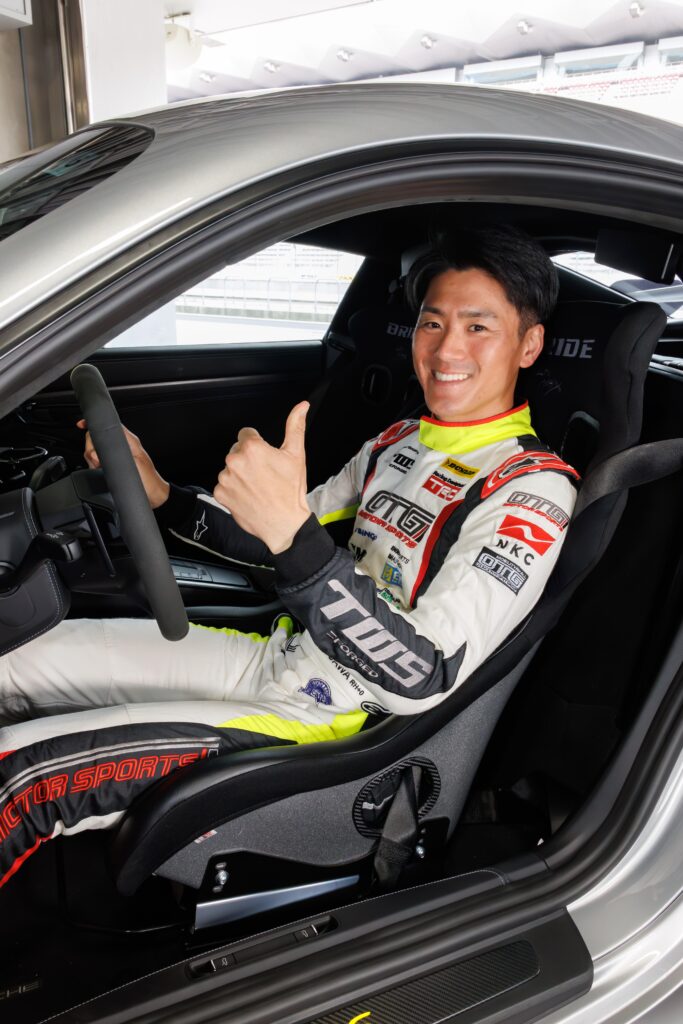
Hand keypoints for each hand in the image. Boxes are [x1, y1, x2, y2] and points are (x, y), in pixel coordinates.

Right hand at [77, 419, 169, 509]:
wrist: (152, 496)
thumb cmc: (148, 480)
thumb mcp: (134, 463)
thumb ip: (115, 455)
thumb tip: (95, 453)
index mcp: (128, 440)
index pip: (107, 425)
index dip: (93, 424)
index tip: (82, 425)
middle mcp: (120, 446)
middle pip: (95, 438)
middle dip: (91, 449)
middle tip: (97, 461)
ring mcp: (114, 457)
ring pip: (93, 451)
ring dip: (92, 460)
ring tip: (100, 467)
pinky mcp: (110, 467)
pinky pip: (95, 463)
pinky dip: (94, 467)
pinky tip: (100, 472)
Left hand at [213, 402, 309, 552]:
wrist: (284, 524)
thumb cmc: (291, 490)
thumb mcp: (296, 455)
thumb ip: (295, 426)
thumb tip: (302, 405)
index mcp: (252, 448)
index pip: (246, 434)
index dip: (258, 445)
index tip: (266, 459)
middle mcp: (234, 461)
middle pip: (237, 451)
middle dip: (248, 459)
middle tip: (264, 475)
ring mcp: (225, 478)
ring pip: (230, 468)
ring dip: (240, 474)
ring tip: (257, 487)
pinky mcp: (220, 493)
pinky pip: (224, 484)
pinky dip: (233, 489)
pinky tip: (248, 495)